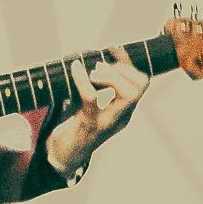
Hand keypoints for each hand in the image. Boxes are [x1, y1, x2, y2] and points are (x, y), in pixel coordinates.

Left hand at [44, 46, 149, 177]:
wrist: (61, 157)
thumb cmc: (74, 128)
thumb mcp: (88, 104)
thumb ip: (94, 87)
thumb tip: (88, 57)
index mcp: (124, 111)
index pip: (140, 82)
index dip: (128, 62)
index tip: (112, 46)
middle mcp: (121, 117)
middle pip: (140, 88)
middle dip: (123, 69)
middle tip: (100, 68)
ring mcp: (108, 123)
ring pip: (128, 95)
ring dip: (111, 76)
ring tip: (92, 73)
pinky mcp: (89, 126)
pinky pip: (92, 99)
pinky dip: (84, 80)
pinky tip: (75, 68)